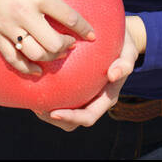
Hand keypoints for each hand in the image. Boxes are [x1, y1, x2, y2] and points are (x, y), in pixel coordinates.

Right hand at [0, 0, 97, 75]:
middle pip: (53, 43)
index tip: (92, 35)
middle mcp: (23, 14)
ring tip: (58, 52)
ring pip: (35, 54)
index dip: (84, 29)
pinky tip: (38, 70)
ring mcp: (7, 27)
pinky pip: (12, 58)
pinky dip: (27, 69)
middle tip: (72, 43)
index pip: (68, 17)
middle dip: (67, 46)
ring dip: (51, 58)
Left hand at [32, 16, 142, 130]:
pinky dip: (47, 95)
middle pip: (71, 122)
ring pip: (62, 113)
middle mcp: (93, 101)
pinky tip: (34, 84)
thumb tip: (113, 74)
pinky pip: (59, 96)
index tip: (54, 112)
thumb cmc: (123, 46)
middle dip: (53, 119)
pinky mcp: (74, 87)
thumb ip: (124, 64)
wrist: (120, 39)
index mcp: (106, 99)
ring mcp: (83, 96)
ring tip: (32, 99)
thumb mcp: (128, 53)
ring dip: (46, 111)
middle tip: (37, 108)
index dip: (71, 118)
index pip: (88, 117)